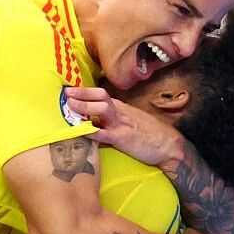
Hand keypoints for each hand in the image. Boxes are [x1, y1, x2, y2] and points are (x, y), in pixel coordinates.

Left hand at [63, 87, 183, 168]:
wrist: (168, 144)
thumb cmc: (148, 133)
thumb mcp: (129, 120)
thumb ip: (111, 118)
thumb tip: (91, 120)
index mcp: (119, 107)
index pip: (99, 94)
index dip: (83, 91)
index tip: (68, 89)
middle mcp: (119, 111)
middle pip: (99, 95)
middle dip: (81, 93)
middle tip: (65, 93)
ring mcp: (121, 124)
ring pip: (101, 109)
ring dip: (84, 106)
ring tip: (70, 106)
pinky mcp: (123, 138)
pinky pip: (105, 134)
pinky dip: (92, 132)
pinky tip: (81, 132)